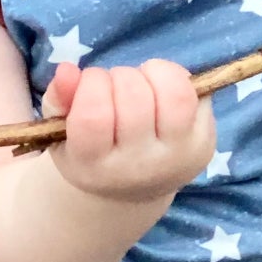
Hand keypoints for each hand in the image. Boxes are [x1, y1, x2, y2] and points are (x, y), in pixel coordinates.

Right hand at [40, 59, 216, 203]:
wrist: (132, 190)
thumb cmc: (91, 151)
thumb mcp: (62, 132)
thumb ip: (58, 100)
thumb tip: (68, 71)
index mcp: (94, 167)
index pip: (94, 116)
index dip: (92, 83)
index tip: (91, 82)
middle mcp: (139, 167)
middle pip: (135, 97)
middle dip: (121, 76)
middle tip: (115, 85)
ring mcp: (177, 156)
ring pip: (175, 93)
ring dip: (155, 72)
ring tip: (143, 81)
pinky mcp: (204, 144)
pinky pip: (198, 93)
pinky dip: (178, 79)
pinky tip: (162, 94)